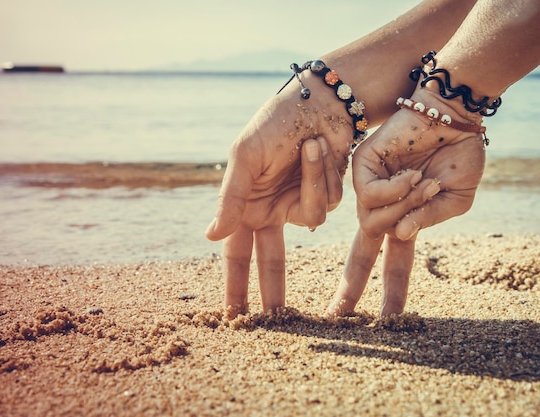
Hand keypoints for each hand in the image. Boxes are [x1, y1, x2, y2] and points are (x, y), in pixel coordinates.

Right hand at [206, 75, 356, 317]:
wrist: (318, 101)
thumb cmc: (274, 123)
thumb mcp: (246, 157)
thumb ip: (230, 199)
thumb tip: (210, 237)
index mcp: (246, 203)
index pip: (237, 254)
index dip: (235, 285)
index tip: (233, 318)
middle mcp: (271, 209)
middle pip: (273, 260)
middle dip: (274, 288)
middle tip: (276, 321)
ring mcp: (299, 203)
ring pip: (311, 219)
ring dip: (310, 180)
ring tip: (309, 145)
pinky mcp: (325, 194)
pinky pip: (328, 202)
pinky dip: (325, 174)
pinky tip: (321, 148)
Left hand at [328, 88, 485, 316]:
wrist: (454, 115)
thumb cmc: (458, 154)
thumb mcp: (456, 198)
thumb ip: (430, 220)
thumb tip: (399, 235)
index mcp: (406, 217)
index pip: (392, 261)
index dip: (390, 292)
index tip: (384, 322)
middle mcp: (383, 207)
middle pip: (361, 254)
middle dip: (351, 286)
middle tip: (336, 315)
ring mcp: (370, 188)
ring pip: (373, 223)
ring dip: (407, 207)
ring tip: (424, 182)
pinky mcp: (361, 167)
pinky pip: (371, 195)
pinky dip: (398, 189)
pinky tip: (412, 173)